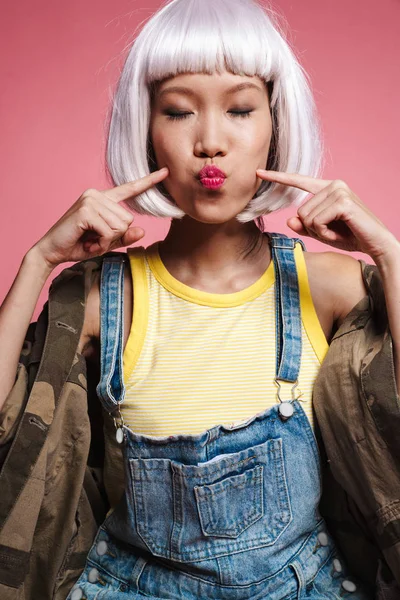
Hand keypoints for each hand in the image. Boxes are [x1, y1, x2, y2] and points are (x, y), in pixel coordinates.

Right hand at [32, 168, 168, 268]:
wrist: (52, 251)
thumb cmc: (79, 245)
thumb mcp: (107, 242)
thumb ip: (124, 237)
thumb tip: (143, 231)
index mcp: (104, 199)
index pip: (130, 188)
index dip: (149, 181)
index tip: (166, 172)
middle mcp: (97, 194)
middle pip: (129, 218)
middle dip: (115, 236)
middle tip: (95, 239)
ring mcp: (91, 200)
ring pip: (121, 225)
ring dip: (107, 241)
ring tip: (90, 240)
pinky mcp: (86, 210)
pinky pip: (109, 231)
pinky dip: (101, 243)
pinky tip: (88, 242)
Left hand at [256, 169, 397, 260]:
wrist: (376, 244)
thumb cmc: (350, 236)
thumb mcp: (322, 233)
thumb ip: (304, 226)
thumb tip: (289, 220)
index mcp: (327, 188)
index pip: (298, 181)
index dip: (278, 177)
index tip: (258, 172)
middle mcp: (333, 185)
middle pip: (300, 211)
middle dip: (313, 228)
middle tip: (333, 231)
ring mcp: (339, 191)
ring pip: (307, 217)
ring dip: (320, 232)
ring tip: (338, 231)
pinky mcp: (343, 202)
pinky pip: (316, 222)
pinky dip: (325, 233)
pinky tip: (339, 232)